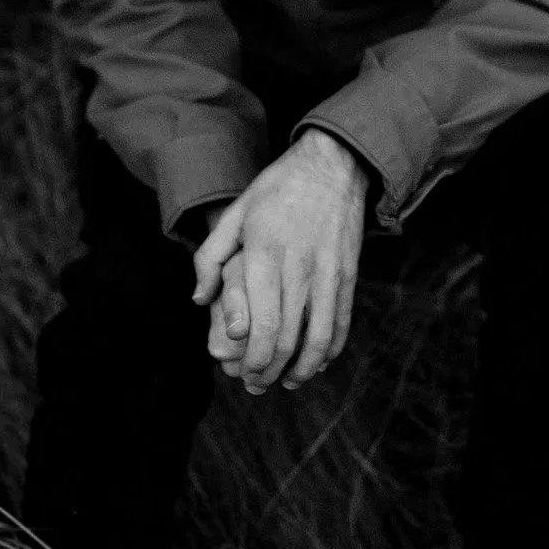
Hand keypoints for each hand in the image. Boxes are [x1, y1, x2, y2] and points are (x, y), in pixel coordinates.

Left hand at [192, 129, 366, 395]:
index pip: (261, 324)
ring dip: (302, 370)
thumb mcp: (235, 213)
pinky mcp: (347, 274)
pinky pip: (341, 322)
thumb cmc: (277, 189)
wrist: (332, 164)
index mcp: (265, 253)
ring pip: (319, 338)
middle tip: (257, 384)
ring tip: (287, 382)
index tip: (242, 373)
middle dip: (270, 371)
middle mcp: (298, 266)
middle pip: (287, 338)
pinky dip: (330, 350)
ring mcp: (328, 271)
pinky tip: (316, 362)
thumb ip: (210, 257)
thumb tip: (200, 300)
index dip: (253, 359)